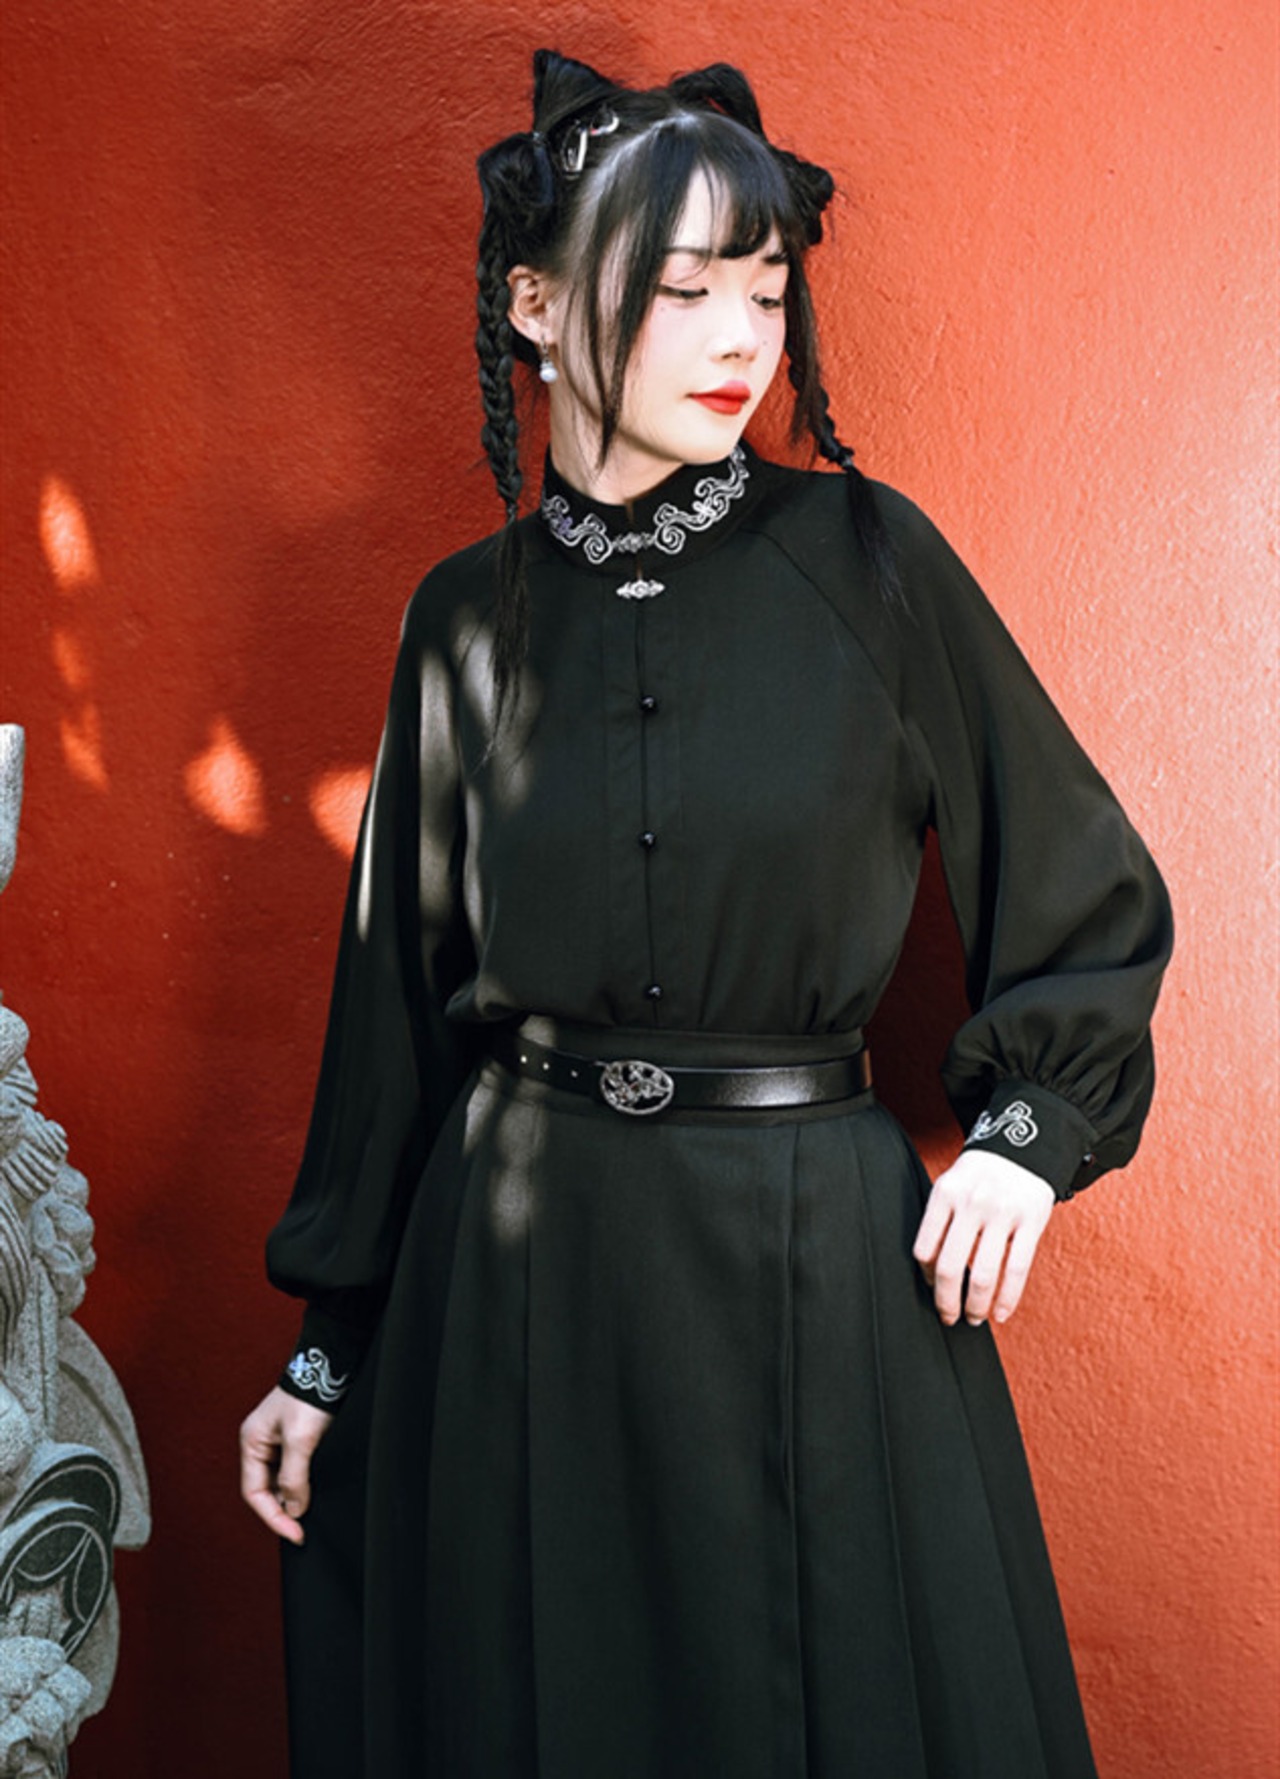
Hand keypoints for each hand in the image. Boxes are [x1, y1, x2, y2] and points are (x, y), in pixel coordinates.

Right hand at [239, 1386, 332, 1543]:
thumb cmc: (310, 1395)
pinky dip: (301, 1486)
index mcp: (251, 1442)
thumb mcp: (300, 1439)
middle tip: (302, 1530)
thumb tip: (294, 1509)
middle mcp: (260, 1444)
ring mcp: (277, 1441)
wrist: (331, 1365)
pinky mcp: (295, 1438)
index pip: (254, 1493)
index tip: (295, 1533)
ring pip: (279, 1483)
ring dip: (292, 1499)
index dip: (273, 1517)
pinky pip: (293, 1471)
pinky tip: (313, 1494)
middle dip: (282, 1511)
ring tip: (309, 1515)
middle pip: (265, 1490)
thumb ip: (293, 1477)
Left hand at [912, 1150, 1054, 1327]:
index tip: (932, 1288)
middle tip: (949, 1316)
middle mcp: (972, 1203)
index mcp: (946, 1194)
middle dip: (947, 1302)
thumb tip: (929, 1271)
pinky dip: (1007, 1299)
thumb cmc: (981, 1175)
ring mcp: (1003, 1213)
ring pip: (984, 1275)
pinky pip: (1017, 1270)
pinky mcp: (1031, 1222)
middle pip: (951, 1267)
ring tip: (974, 1317)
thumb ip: (940, 1221)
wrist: (1023, 1146)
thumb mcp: (951, 1185)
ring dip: (977, 1306)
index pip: (925, 1248)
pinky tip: (1000, 1313)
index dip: (926, 1277)